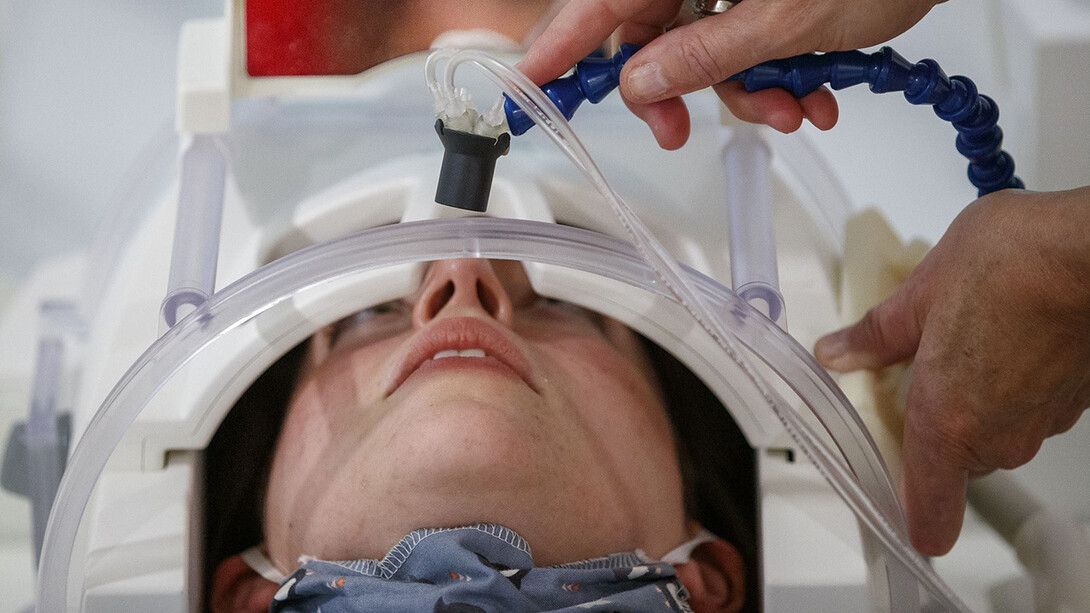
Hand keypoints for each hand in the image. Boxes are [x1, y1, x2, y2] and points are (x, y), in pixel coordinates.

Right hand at [520, 0, 941, 147]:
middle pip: (650, 28)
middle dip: (677, 88)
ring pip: (704, 43)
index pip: (603, 2)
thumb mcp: (787, 19)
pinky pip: (745, 35)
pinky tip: (812, 90)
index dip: (561, 46)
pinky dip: (773, 69)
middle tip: (679, 131)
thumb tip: (642, 81)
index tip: (530, 86)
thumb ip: (706, 53)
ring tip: (792, 107)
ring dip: (744, 88)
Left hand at [815, 187, 1089, 555]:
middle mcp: (1000, 435)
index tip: (903, 515)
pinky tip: (999, 336)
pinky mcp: (1075, 400)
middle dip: (933, 426)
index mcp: (948, 422)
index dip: (915, 518)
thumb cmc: (1012, 266)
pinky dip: (1010, 385)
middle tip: (909, 379)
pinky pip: (1028, 408)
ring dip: (973, 401)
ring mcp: (1042, 420)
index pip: (931, 509)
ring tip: (958, 342)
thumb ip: (877, 336)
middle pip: (955, 459)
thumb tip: (840, 352)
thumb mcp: (920, 296)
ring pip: (994, 431)